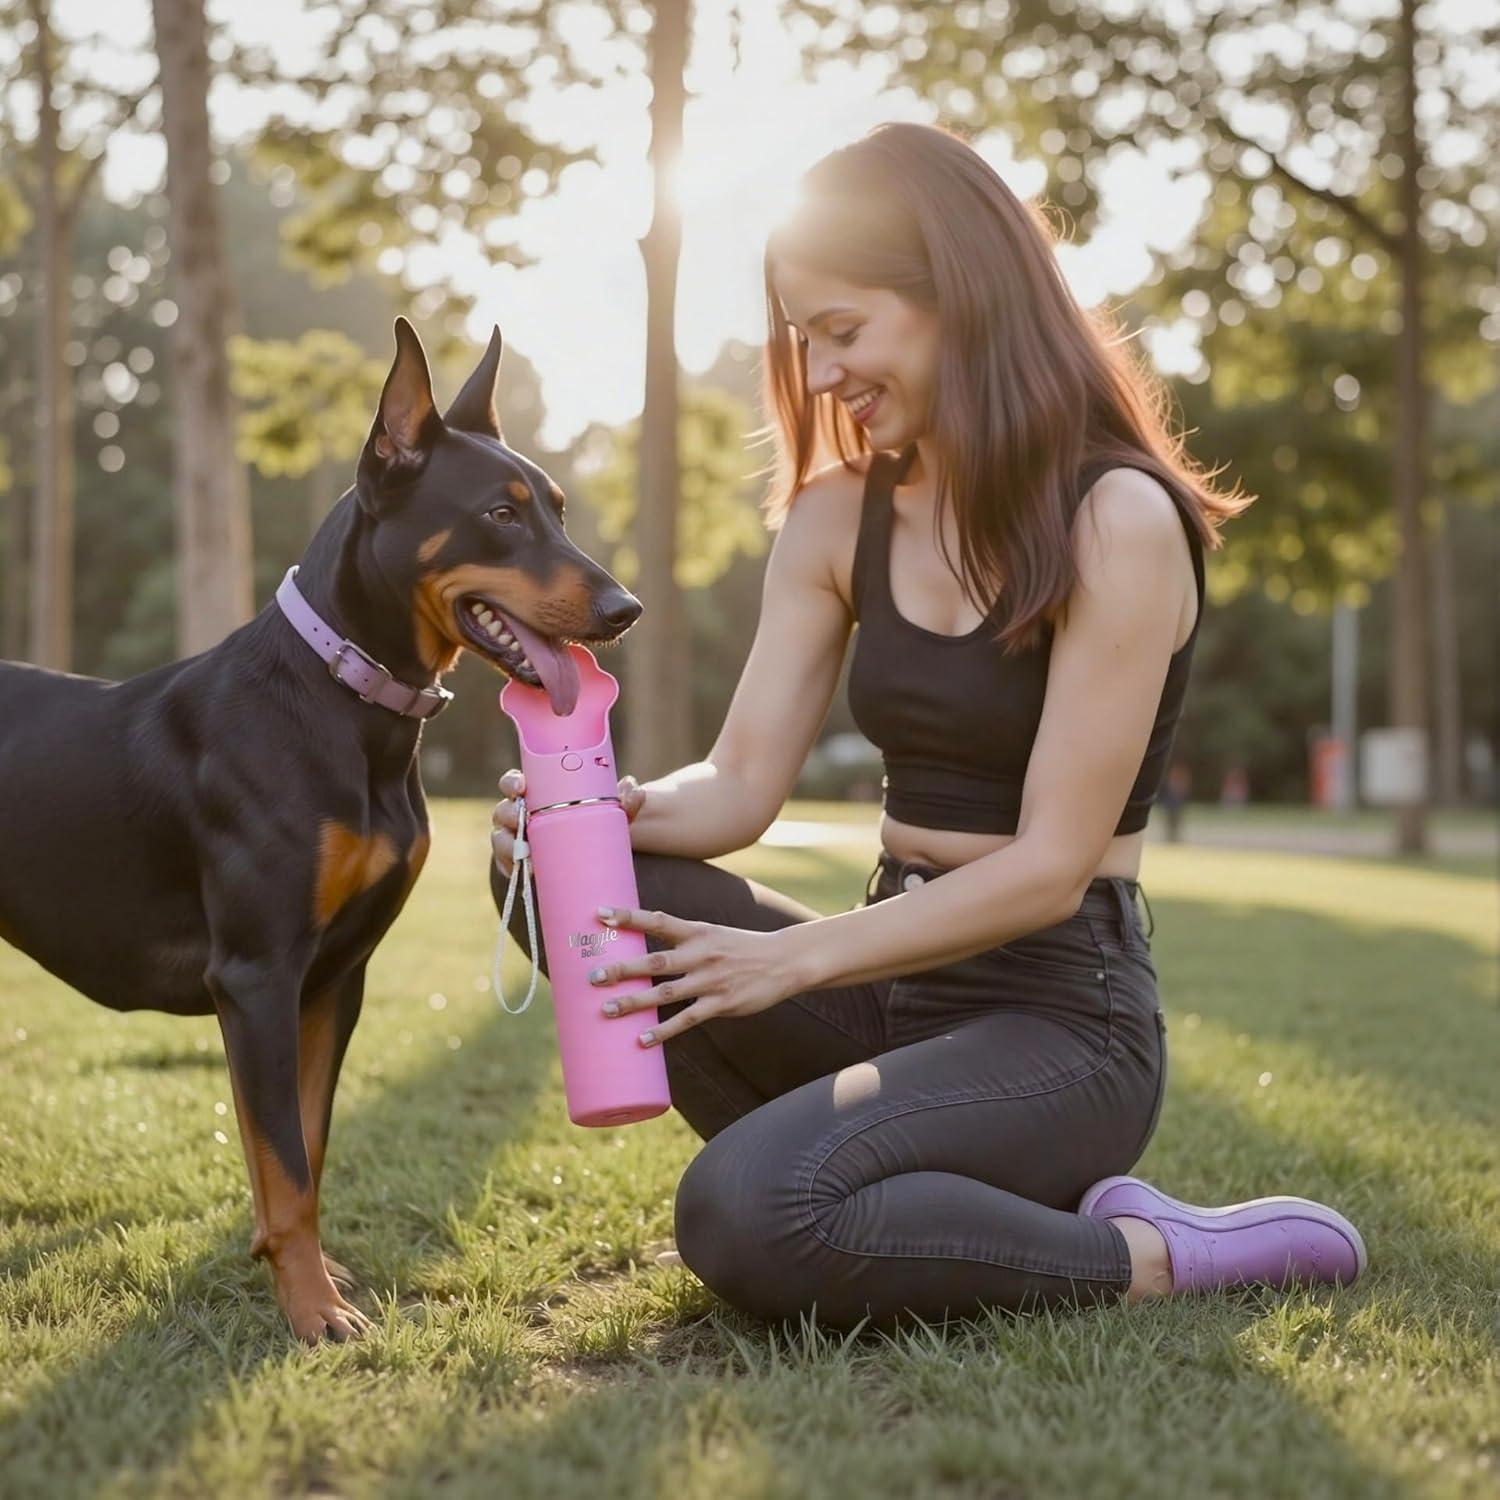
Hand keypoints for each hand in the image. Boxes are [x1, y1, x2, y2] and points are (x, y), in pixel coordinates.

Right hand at [490, 769, 643, 876]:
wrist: (595, 856)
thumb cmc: (596, 825)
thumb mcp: (612, 813)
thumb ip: (624, 801)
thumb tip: (634, 788)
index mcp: (535, 794)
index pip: (514, 783)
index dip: (512, 783)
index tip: (521, 787)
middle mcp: (519, 814)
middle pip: (502, 811)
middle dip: (509, 816)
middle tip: (524, 824)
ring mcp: (515, 839)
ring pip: (500, 839)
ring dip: (508, 847)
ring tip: (527, 856)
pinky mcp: (517, 863)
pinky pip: (506, 865)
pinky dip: (512, 869)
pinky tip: (522, 873)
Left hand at [583, 906, 808, 1047]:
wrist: (784, 961)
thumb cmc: (741, 947)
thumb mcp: (712, 934)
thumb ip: (682, 941)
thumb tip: (642, 948)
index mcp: (697, 931)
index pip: (658, 920)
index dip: (629, 916)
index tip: (600, 913)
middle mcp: (701, 954)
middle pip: (655, 961)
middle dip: (622, 969)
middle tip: (592, 976)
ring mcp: (711, 981)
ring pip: (665, 993)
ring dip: (634, 1003)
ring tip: (606, 1010)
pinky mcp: (722, 1004)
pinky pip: (687, 1020)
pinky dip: (663, 1032)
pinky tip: (642, 1041)